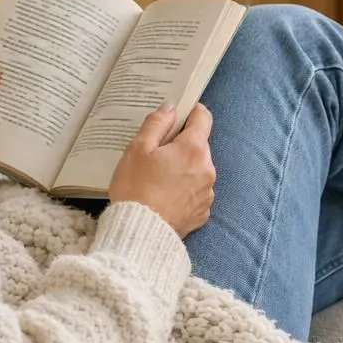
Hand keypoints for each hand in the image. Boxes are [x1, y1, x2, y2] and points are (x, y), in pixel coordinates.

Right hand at [107, 103, 215, 236]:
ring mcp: (207, 192)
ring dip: (184, 168)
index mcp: (193, 149)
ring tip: (158, 179)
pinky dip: (184, 190)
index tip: (178, 115)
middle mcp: (207, 169)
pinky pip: (196, 192)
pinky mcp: (202, 212)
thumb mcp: (138, 149)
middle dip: (181, 145)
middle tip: (156, 153)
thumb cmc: (136, 189)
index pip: (203, 118)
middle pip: (199, 145)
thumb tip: (170, 108)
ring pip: (198, 169)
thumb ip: (156, 123)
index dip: (191, 112)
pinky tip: (165, 196)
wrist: (140, 233)